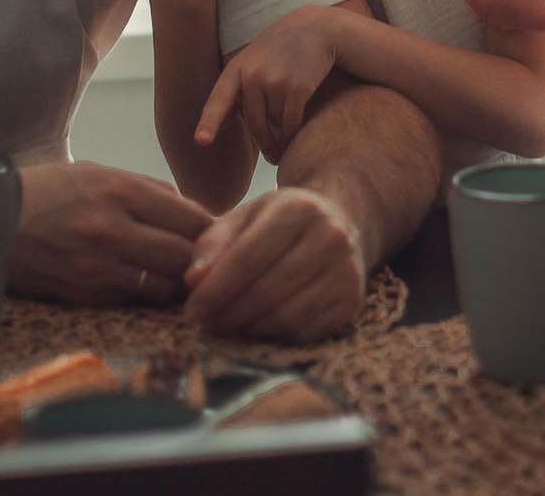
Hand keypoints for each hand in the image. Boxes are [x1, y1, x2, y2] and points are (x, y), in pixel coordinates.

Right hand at [8, 162, 215, 304]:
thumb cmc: (48, 191)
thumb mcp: (98, 173)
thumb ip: (148, 190)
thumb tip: (193, 208)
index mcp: (122, 190)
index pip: (193, 218)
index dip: (213, 232)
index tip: (218, 238)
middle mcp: (113, 228)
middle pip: (185, 256)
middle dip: (201, 262)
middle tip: (206, 264)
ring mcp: (97, 265)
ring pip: (164, 285)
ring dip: (176, 283)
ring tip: (178, 277)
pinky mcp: (82, 292)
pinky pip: (132, 298)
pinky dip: (144, 293)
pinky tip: (143, 284)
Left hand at [183, 187, 368, 340]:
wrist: (340, 224)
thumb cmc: (280, 223)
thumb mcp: (245, 218)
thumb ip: (213, 244)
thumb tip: (193, 281)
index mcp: (298, 208)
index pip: (248, 257)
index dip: (215, 290)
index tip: (191, 311)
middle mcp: (330, 238)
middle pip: (266, 291)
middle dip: (228, 314)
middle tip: (204, 324)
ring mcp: (347, 272)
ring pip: (286, 316)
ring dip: (248, 329)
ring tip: (227, 326)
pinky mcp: (352, 302)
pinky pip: (305, 332)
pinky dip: (275, 336)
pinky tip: (258, 327)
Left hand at [196, 9, 340, 163]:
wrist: (317, 29)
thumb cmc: (281, 49)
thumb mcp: (252, 61)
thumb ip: (237, 89)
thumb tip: (223, 122)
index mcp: (237, 69)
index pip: (219, 99)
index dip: (209, 122)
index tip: (201, 141)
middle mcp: (253, 75)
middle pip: (253, 124)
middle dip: (264, 144)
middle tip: (272, 158)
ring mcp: (276, 81)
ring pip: (274, 124)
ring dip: (281, 133)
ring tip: (287, 132)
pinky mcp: (298, 88)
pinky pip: (291, 124)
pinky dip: (293, 134)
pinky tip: (295, 137)